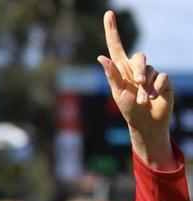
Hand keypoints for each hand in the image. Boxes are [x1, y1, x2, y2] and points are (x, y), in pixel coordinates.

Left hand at [97, 11, 175, 169]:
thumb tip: (101, 58)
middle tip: (136, 82)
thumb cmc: (128, 109)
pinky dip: (156, 88)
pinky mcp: (163, 80)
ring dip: (145, 87)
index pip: (116, 47)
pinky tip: (154, 97)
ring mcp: (150, 73)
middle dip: (138, 69)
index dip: (112, 31)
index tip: (109, 14)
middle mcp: (136, 68)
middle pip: (139, 57)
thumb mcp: (118, 93)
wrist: (146, 123)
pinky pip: (161, 77)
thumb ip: (112, 75)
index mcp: (121, 69)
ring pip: (150, 70)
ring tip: (143, 100)